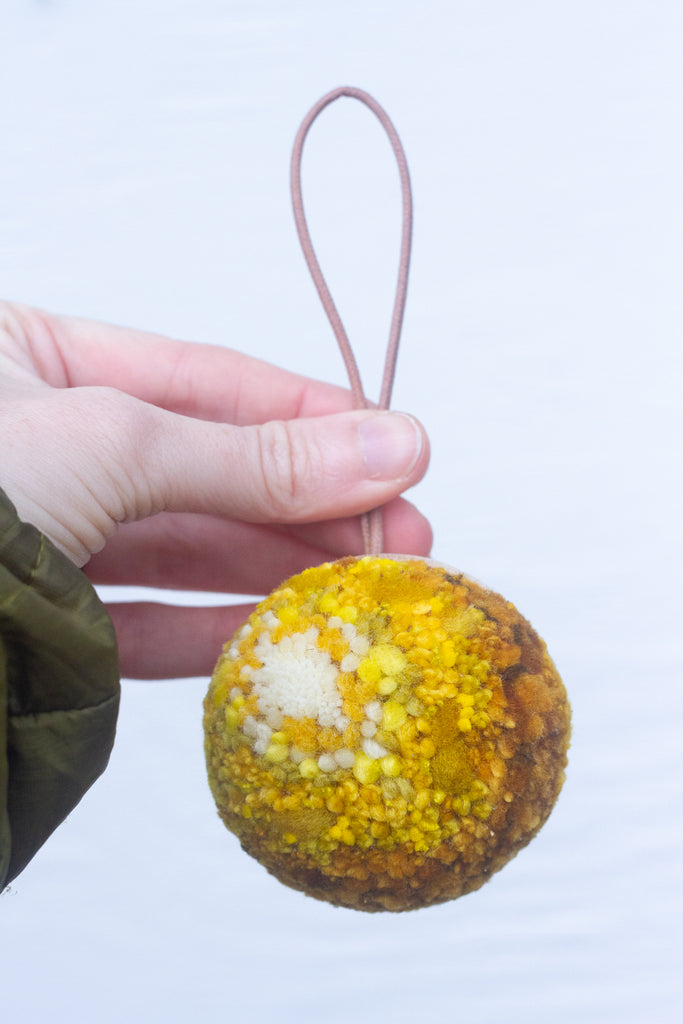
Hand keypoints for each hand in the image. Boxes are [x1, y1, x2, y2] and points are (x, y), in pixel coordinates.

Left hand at [0, 302, 430, 677]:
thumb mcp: (113, 442)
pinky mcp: (42, 622)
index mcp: (37, 360)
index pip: (208, 379)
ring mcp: (44, 536)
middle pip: (210, 470)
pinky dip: (213, 632)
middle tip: (404, 536)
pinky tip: (281, 631)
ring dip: (276, 570)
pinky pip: (142, 622)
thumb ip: (250, 455)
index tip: (397, 447)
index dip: (310, 415)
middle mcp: (46, 445)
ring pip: (184, 550)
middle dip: (311, 504)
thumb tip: (387, 442)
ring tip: (364, 589)